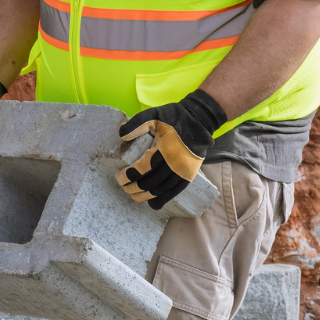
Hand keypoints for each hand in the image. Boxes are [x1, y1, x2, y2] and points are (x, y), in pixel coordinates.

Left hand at [116, 89, 226, 208]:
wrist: (201, 119)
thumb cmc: (176, 117)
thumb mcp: (155, 115)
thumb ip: (137, 123)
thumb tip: (120, 135)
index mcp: (165, 149)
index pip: (143, 168)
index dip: (129, 175)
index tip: (119, 176)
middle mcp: (174, 163)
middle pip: (150, 182)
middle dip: (134, 187)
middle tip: (124, 186)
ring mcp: (183, 171)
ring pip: (161, 189)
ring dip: (146, 195)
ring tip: (133, 196)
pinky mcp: (189, 175)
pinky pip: (175, 191)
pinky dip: (163, 199)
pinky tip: (153, 204)